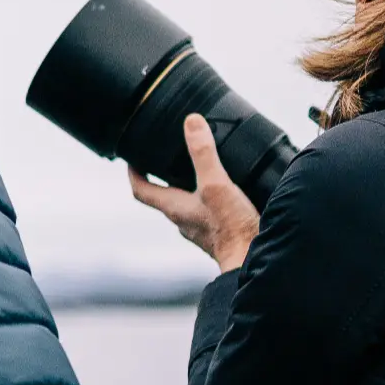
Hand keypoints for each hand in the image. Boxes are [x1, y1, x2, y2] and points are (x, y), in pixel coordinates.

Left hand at [128, 112, 260, 272]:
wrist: (252, 260)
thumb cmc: (231, 229)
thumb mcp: (216, 184)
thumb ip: (203, 154)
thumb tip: (191, 123)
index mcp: (173, 207)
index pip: (141, 189)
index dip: (133, 172)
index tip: (131, 157)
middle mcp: (183, 220)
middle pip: (163, 196)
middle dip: (163, 176)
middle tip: (168, 156)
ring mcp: (200, 229)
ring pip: (186, 204)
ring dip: (188, 188)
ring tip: (199, 169)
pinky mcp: (219, 234)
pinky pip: (207, 213)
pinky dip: (210, 200)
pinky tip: (226, 193)